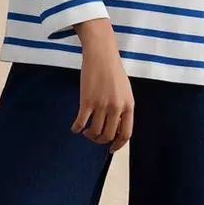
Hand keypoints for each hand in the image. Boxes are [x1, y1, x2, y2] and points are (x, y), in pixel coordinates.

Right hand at [72, 20, 133, 152]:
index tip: (111, 149)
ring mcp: (101, 104)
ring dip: (89, 134)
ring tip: (85, 130)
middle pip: (108, 135)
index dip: (118, 145)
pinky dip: (76, 128)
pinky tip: (75, 128)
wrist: (102, 55)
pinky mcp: (86, 100)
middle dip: (100, 141)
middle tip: (94, 137)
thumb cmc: (113, 72)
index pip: (126, 134)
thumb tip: (114, 129)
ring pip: (94, 131)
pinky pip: (81, 122)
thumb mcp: (125, 92)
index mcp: (128, 106)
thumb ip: (122, 109)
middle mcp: (116, 107)